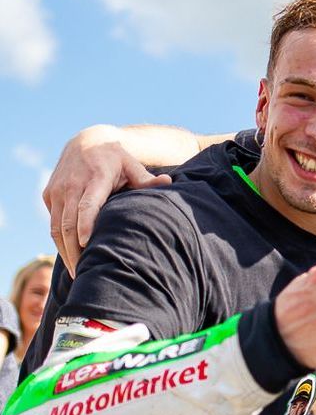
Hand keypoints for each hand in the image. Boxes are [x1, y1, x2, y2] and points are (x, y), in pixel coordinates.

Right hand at [44, 126, 171, 273]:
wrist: (85, 141)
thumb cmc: (116, 158)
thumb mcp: (132, 164)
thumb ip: (147, 179)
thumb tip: (169, 183)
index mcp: (95, 178)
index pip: (87, 205)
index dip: (84, 224)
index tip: (86, 243)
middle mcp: (71, 185)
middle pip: (67, 223)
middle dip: (74, 249)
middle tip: (84, 273)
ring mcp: (57, 190)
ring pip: (56, 227)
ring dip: (64, 251)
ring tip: (76, 272)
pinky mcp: (48, 195)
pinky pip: (52, 223)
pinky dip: (59, 241)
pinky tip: (70, 257)